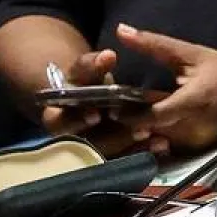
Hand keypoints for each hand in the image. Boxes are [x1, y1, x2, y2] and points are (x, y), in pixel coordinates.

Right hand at [39, 48, 162, 157]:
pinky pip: (125, 161)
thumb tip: (108, 56)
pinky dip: (142, 152)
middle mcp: (69, 140)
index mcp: (56, 118)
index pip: (62, 123)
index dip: (77, 120)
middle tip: (139, 128)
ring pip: (108, 155)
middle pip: (88, 144)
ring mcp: (89, 153)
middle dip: (114, 136)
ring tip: (152, 134)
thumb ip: (94, 64)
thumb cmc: (88, 81)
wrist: (93, 98)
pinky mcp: (110, 159)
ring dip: (131, 144)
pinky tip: (161, 144)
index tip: (96, 115)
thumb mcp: (87, 70)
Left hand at [117, 23, 216, 152]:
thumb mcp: (191, 53)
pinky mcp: (197, 147)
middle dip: (129, 125)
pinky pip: (169, 146)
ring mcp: (195, 139)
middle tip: (111, 113)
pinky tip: (150, 127)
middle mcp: (191, 125)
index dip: (128, 115)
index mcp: (190, 102)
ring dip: (141, 133)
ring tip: (127, 119)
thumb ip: (155, 44)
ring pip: (157, 143)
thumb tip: (122, 30)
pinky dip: (156, 138)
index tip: (111, 106)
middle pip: (150, 134)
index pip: (150, 117)